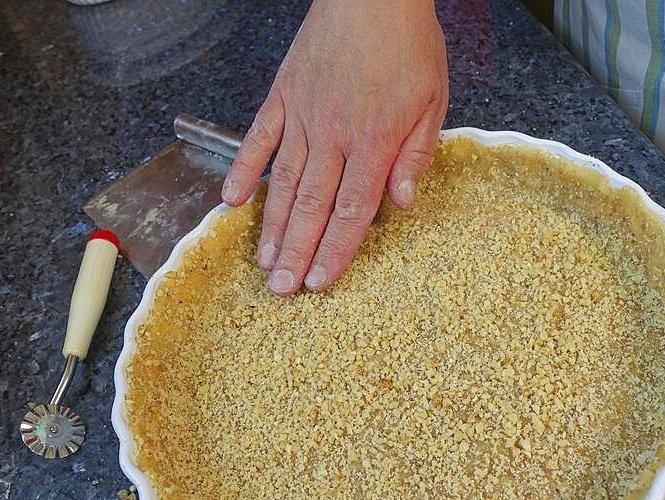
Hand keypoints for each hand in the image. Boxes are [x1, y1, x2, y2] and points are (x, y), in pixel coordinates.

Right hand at [222, 0, 448, 294]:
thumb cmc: (407, 45)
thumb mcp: (433, 100)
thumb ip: (415, 154)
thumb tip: (403, 203)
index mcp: (373, 142)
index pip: (352, 211)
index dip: (334, 251)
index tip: (319, 282)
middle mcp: (332, 135)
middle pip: (312, 206)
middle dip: (296, 252)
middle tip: (280, 289)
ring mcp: (302, 116)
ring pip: (283, 182)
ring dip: (273, 225)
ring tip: (263, 261)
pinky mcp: (282, 96)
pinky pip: (258, 139)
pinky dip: (243, 170)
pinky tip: (231, 201)